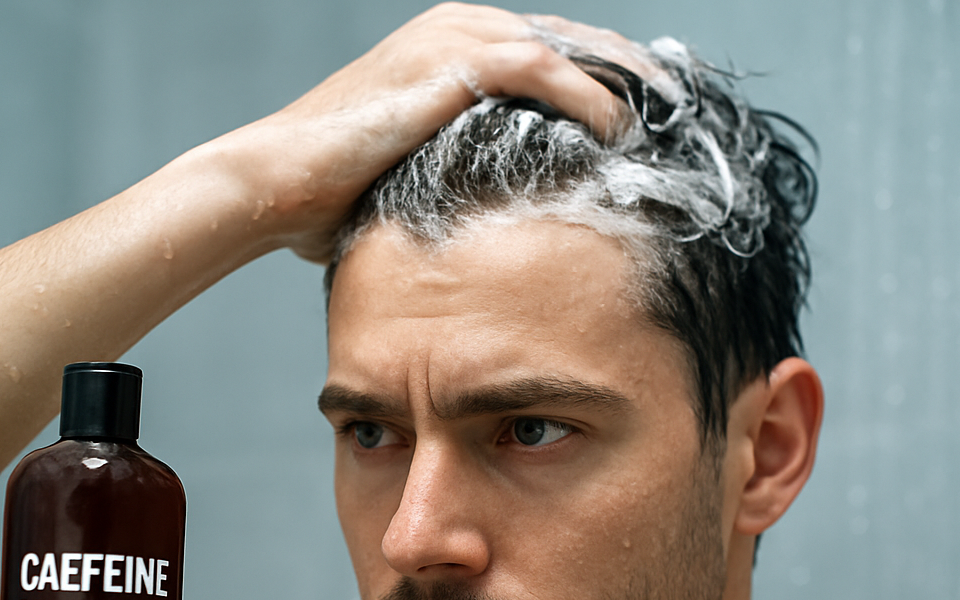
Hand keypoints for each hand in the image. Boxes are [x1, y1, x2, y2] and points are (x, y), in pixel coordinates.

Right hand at [228, 3, 635, 260]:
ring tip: (671, 124)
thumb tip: (505, 215)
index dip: (612, 80)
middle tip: (683, 116)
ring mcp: (456, 35)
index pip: (558, 50)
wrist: (277, 180)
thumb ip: (465, 168)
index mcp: (456, 42)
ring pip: (573, 44)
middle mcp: (462, 24)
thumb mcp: (417, 172)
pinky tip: (621, 133)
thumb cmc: (334, 192)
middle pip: (578, 39)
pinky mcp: (453, 61)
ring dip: (628, 82)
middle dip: (634, 76)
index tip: (653, 122)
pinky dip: (590, 97)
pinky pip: (545, 69)